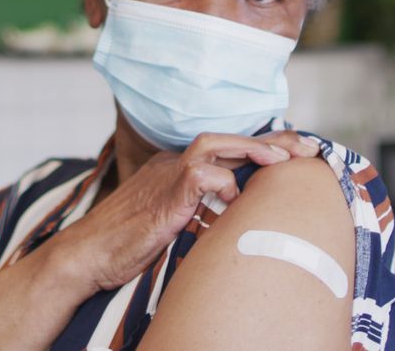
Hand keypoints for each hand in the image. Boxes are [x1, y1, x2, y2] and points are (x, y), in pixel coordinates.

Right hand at [57, 131, 319, 291]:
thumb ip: (201, 213)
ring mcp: (166, 177)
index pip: (227, 148)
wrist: (85, 255)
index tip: (296, 151)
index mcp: (177, 170)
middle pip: (228, 139)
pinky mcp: (163, 196)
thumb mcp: (173, 223)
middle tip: (309, 147)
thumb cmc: (126, 244)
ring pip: (214, 144)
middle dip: (272, 140)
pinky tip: (234, 198)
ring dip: (252, 149)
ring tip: (283, 159)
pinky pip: (198, 176)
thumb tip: (236, 214)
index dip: (263, 146)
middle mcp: (173, 165)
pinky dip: (222, 183)